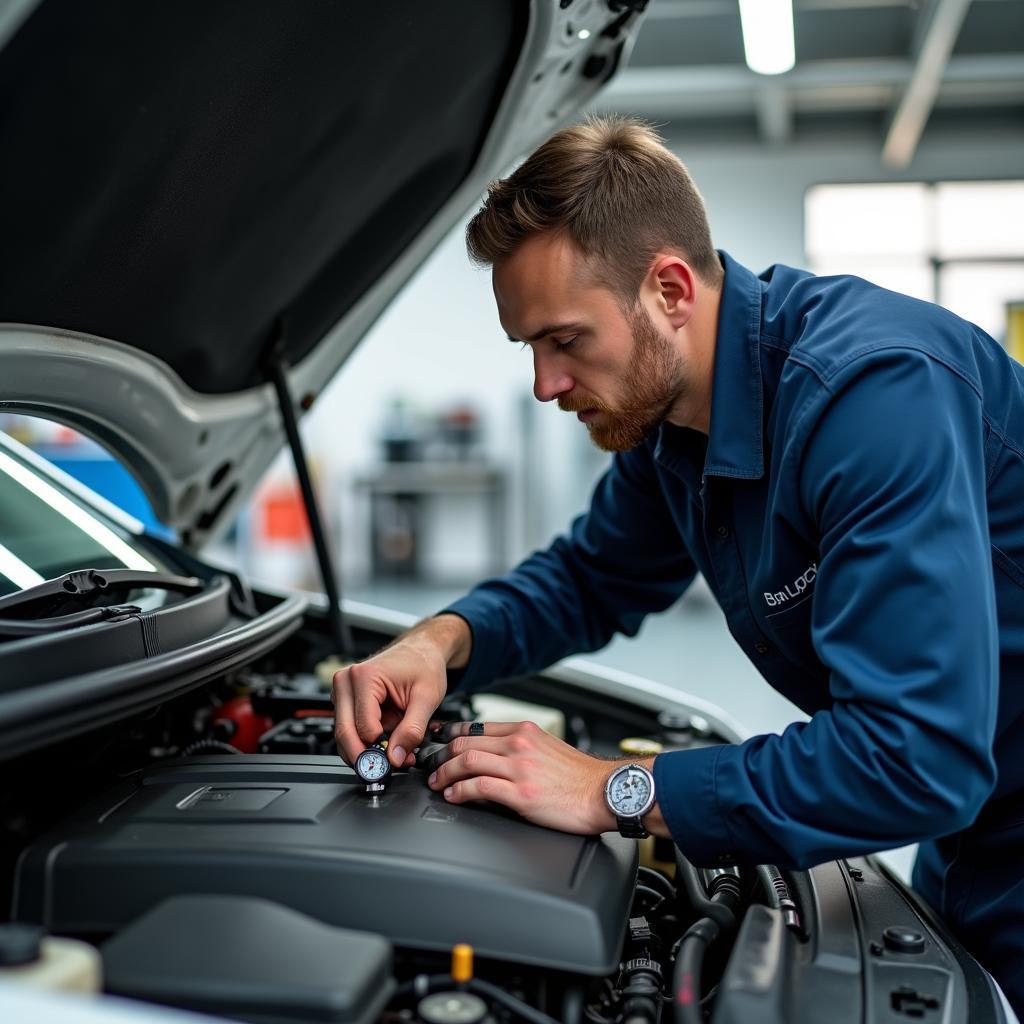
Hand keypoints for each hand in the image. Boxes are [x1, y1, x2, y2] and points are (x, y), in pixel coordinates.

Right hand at [333, 630, 450, 768]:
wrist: (421, 651)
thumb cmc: (423, 665)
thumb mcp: (427, 698)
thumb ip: (412, 730)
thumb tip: (396, 757)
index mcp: (364, 677)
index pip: (364, 727)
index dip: (381, 750)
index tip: (399, 761)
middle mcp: (346, 682)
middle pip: (345, 733)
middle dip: (366, 757)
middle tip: (388, 770)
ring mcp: (342, 691)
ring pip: (344, 735)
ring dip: (367, 750)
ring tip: (395, 752)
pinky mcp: (345, 700)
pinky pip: (349, 729)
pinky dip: (366, 741)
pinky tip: (387, 742)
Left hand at [426, 720, 618, 833]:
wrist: (606, 792)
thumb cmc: (581, 777)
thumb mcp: (549, 748)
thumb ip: (522, 748)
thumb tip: (497, 756)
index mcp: (525, 731)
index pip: (477, 726)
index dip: (450, 734)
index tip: (437, 739)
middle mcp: (519, 744)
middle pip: (465, 742)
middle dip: (441, 754)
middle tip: (431, 766)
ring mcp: (519, 768)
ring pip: (467, 761)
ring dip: (445, 773)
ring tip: (437, 783)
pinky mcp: (521, 793)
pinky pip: (479, 787)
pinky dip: (460, 791)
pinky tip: (454, 796)